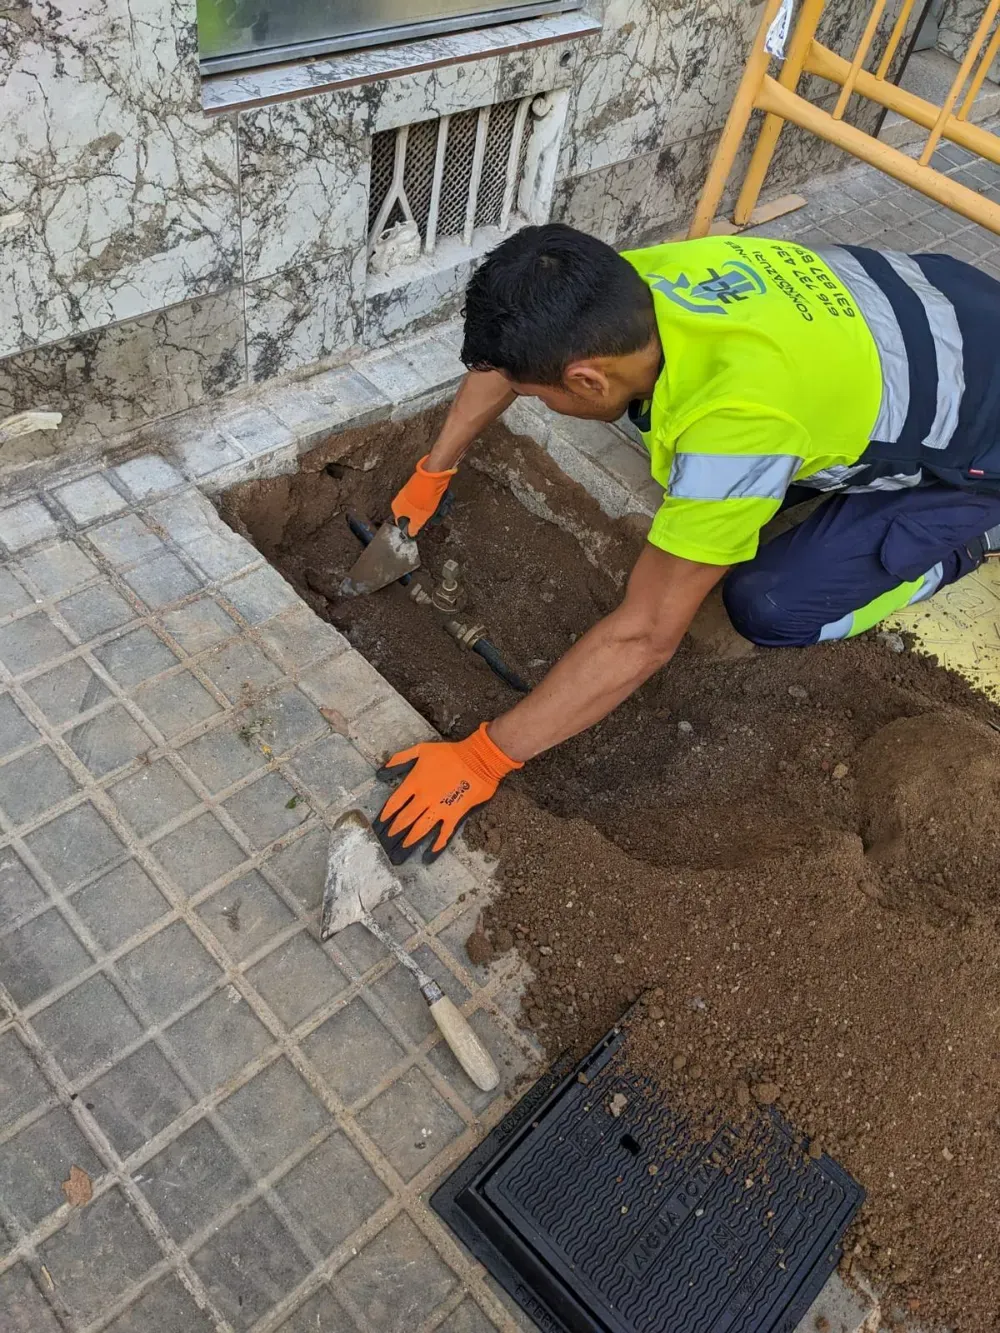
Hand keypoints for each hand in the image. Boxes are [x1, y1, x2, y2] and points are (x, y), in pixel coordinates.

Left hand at [374, 724, 521, 863]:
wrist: (478, 758)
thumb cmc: (449, 753)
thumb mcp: (421, 749)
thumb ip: (400, 759)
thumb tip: (381, 772)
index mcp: (414, 783)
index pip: (394, 803)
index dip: (385, 815)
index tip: (379, 825)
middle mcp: (424, 799)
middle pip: (404, 819)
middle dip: (393, 832)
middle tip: (385, 843)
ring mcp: (439, 808)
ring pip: (420, 829)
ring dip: (409, 841)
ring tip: (401, 852)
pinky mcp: (455, 814)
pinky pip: (444, 833)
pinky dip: (437, 845)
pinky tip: (429, 856)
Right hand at [391, 455, 456, 535]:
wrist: (431, 477)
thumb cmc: (423, 499)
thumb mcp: (419, 519)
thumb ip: (414, 528)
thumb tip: (411, 534)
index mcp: (397, 508)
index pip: (401, 523)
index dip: (410, 527)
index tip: (418, 530)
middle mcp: (400, 499)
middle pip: (410, 514)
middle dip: (419, 518)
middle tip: (428, 519)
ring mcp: (409, 492)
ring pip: (417, 506)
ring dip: (426, 510)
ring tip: (434, 511)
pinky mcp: (417, 487)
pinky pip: (422, 499)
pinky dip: (428, 503)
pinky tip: (435, 503)